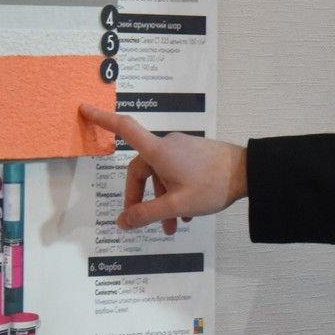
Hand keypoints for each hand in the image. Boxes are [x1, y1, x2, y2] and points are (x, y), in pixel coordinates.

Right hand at [79, 103, 248, 233]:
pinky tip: (187, 214)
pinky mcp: (196, 154)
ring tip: (174, 226)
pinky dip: (176, 192)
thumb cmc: (213, 185)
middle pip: (142, 169)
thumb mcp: (177, 205)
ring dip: (163, 200)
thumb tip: (122, 222)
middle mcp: (168, 145)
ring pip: (162, 175)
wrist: (249, 173)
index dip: (102, 119)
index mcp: (159, 151)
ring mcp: (183, 149)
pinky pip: (177, 173)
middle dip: (142, 197)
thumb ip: (147, 214)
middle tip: (146, 222)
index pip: (124, 129)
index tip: (85, 108)